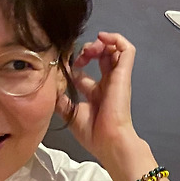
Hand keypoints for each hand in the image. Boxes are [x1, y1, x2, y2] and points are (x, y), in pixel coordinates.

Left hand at [60, 31, 148, 178]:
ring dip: (101, 43)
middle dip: (87, 50)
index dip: (74, 65)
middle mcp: (107, 83)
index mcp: (96, 93)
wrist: (110, 141)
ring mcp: (117, 77)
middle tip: (78, 56)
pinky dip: (116, 39)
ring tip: (90, 49)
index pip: (84, 73)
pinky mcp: (123, 74)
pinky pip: (127, 50)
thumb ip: (62, 101)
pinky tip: (102, 39)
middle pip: (101, 57)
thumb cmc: (94, 133)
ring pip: (114, 49)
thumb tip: (52, 90)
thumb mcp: (71, 115)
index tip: (64, 67)